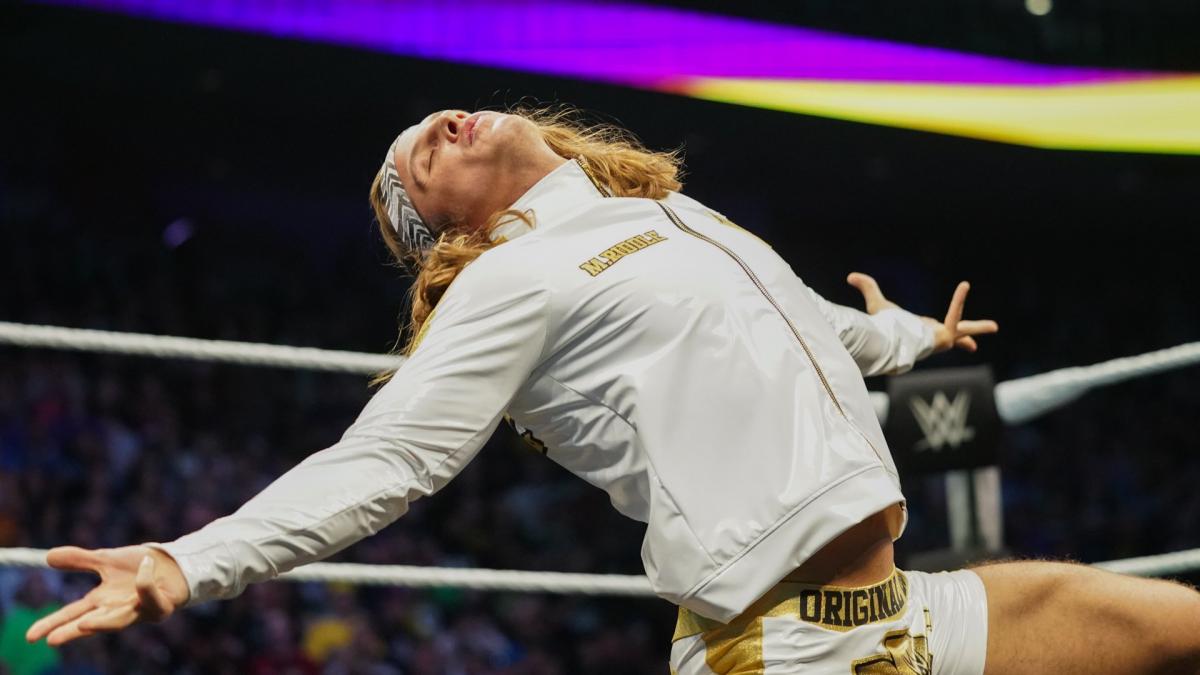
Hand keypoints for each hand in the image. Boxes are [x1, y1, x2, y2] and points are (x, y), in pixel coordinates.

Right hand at [25, 545, 188, 645]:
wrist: (172, 563)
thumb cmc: (138, 566)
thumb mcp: (105, 559)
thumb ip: (79, 559)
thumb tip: (48, 556)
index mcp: (102, 601)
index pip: (73, 614)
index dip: (53, 624)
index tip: (31, 636)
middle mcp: (118, 610)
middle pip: (92, 624)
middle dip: (72, 632)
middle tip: (52, 640)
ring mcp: (139, 611)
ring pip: (120, 620)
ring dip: (103, 622)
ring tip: (83, 623)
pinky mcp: (160, 606)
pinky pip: (149, 593)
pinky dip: (144, 580)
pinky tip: (145, 564)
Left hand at [847, 272, 997, 353]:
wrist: (886, 343)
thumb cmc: (881, 328)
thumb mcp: (876, 303)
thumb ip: (867, 288)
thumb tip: (850, 276)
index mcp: (919, 334)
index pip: (930, 330)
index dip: (934, 327)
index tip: (938, 328)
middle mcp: (930, 339)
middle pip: (951, 337)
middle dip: (965, 338)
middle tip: (974, 345)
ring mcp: (939, 339)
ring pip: (962, 332)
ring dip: (977, 328)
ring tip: (994, 327)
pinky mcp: (943, 337)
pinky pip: (954, 316)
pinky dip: (957, 300)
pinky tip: (964, 285)